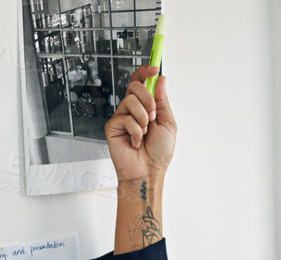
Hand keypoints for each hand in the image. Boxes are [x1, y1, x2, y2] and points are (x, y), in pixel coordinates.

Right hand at [105, 66, 175, 180]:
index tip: (154, 68)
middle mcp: (132, 109)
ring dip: (143, 118)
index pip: (141, 82)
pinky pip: (125, 118)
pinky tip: (136, 142)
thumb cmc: (159, 152)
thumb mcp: (168, 123)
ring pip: (131, 101)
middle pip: (134, 86)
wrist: (148, 171)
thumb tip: (160, 79)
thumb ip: (163, 100)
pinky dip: (136, 131)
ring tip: (145, 133)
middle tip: (153, 116)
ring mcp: (121, 117)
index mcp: (146, 106)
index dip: (145, 72)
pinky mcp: (112, 126)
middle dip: (148, 99)